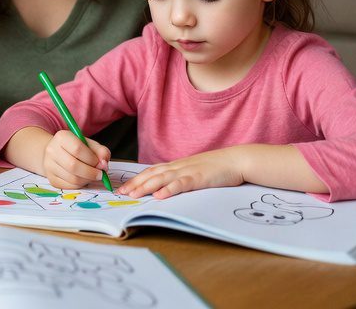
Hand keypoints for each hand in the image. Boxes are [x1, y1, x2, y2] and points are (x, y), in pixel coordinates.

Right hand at [42, 131, 110, 189]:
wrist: (57, 154)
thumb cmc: (76, 148)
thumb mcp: (90, 145)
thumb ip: (101, 152)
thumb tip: (104, 164)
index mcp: (62, 137)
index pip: (77, 149)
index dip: (92, 159)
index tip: (101, 164)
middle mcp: (52, 150)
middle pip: (73, 165)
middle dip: (91, 172)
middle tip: (100, 174)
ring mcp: (49, 166)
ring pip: (72, 178)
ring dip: (87, 180)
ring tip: (92, 176)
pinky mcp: (51, 179)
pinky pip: (69, 186)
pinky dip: (80, 185)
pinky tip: (83, 179)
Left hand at [117, 147, 245, 199]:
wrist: (236, 160)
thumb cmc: (216, 167)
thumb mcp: (194, 171)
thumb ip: (180, 177)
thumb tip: (165, 188)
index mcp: (176, 166)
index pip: (151, 171)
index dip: (136, 179)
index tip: (123, 187)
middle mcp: (178, 167)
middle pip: (151, 174)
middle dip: (134, 184)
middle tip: (119, 193)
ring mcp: (188, 172)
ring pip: (162, 179)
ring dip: (146, 187)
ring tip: (133, 195)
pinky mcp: (199, 178)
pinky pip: (181, 184)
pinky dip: (169, 190)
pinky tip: (160, 196)